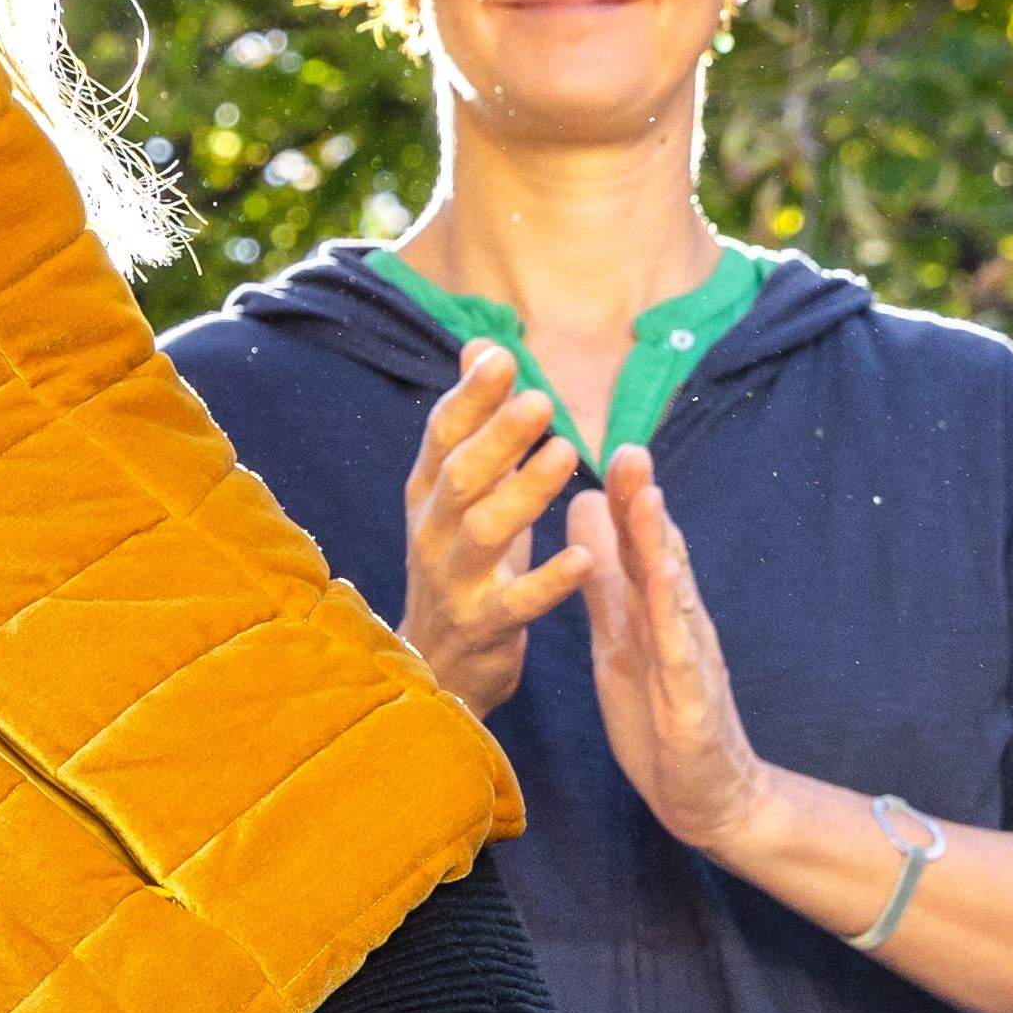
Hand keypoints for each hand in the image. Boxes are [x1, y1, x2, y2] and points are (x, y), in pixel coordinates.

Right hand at [397, 340, 598, 712]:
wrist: (435, 666)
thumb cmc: (460, 563)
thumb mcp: (459, 492)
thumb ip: (474, 422)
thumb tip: (482, 346)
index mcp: (427, 494)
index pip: (443, 435)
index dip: (470, 397)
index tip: (504, 357)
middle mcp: (432, 531)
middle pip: (461, 475)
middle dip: (498, 436)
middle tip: (543, 401)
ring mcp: (453, 581)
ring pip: (484, 531)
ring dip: (525, 493)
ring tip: (568, 456)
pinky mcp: (482, 626)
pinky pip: (515, 602)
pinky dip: (549, 580)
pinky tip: (585, 556)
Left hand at [577, 449, 785, 862]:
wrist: (706, 795)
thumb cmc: (661, 711)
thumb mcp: (621, 635)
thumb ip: (605, 577)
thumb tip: (585, 510)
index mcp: (653, 608)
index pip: (639, 542)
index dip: (626, 496)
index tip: (608, 443)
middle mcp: (676, 622)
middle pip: (660, 553)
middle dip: (646, 502)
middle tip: (630, 447)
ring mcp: (688, 657)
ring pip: (674, 592)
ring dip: (662, 544)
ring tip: (649, 497)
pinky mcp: (691, 698)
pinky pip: (679, 650)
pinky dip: (672, 614)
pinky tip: (665, 581)